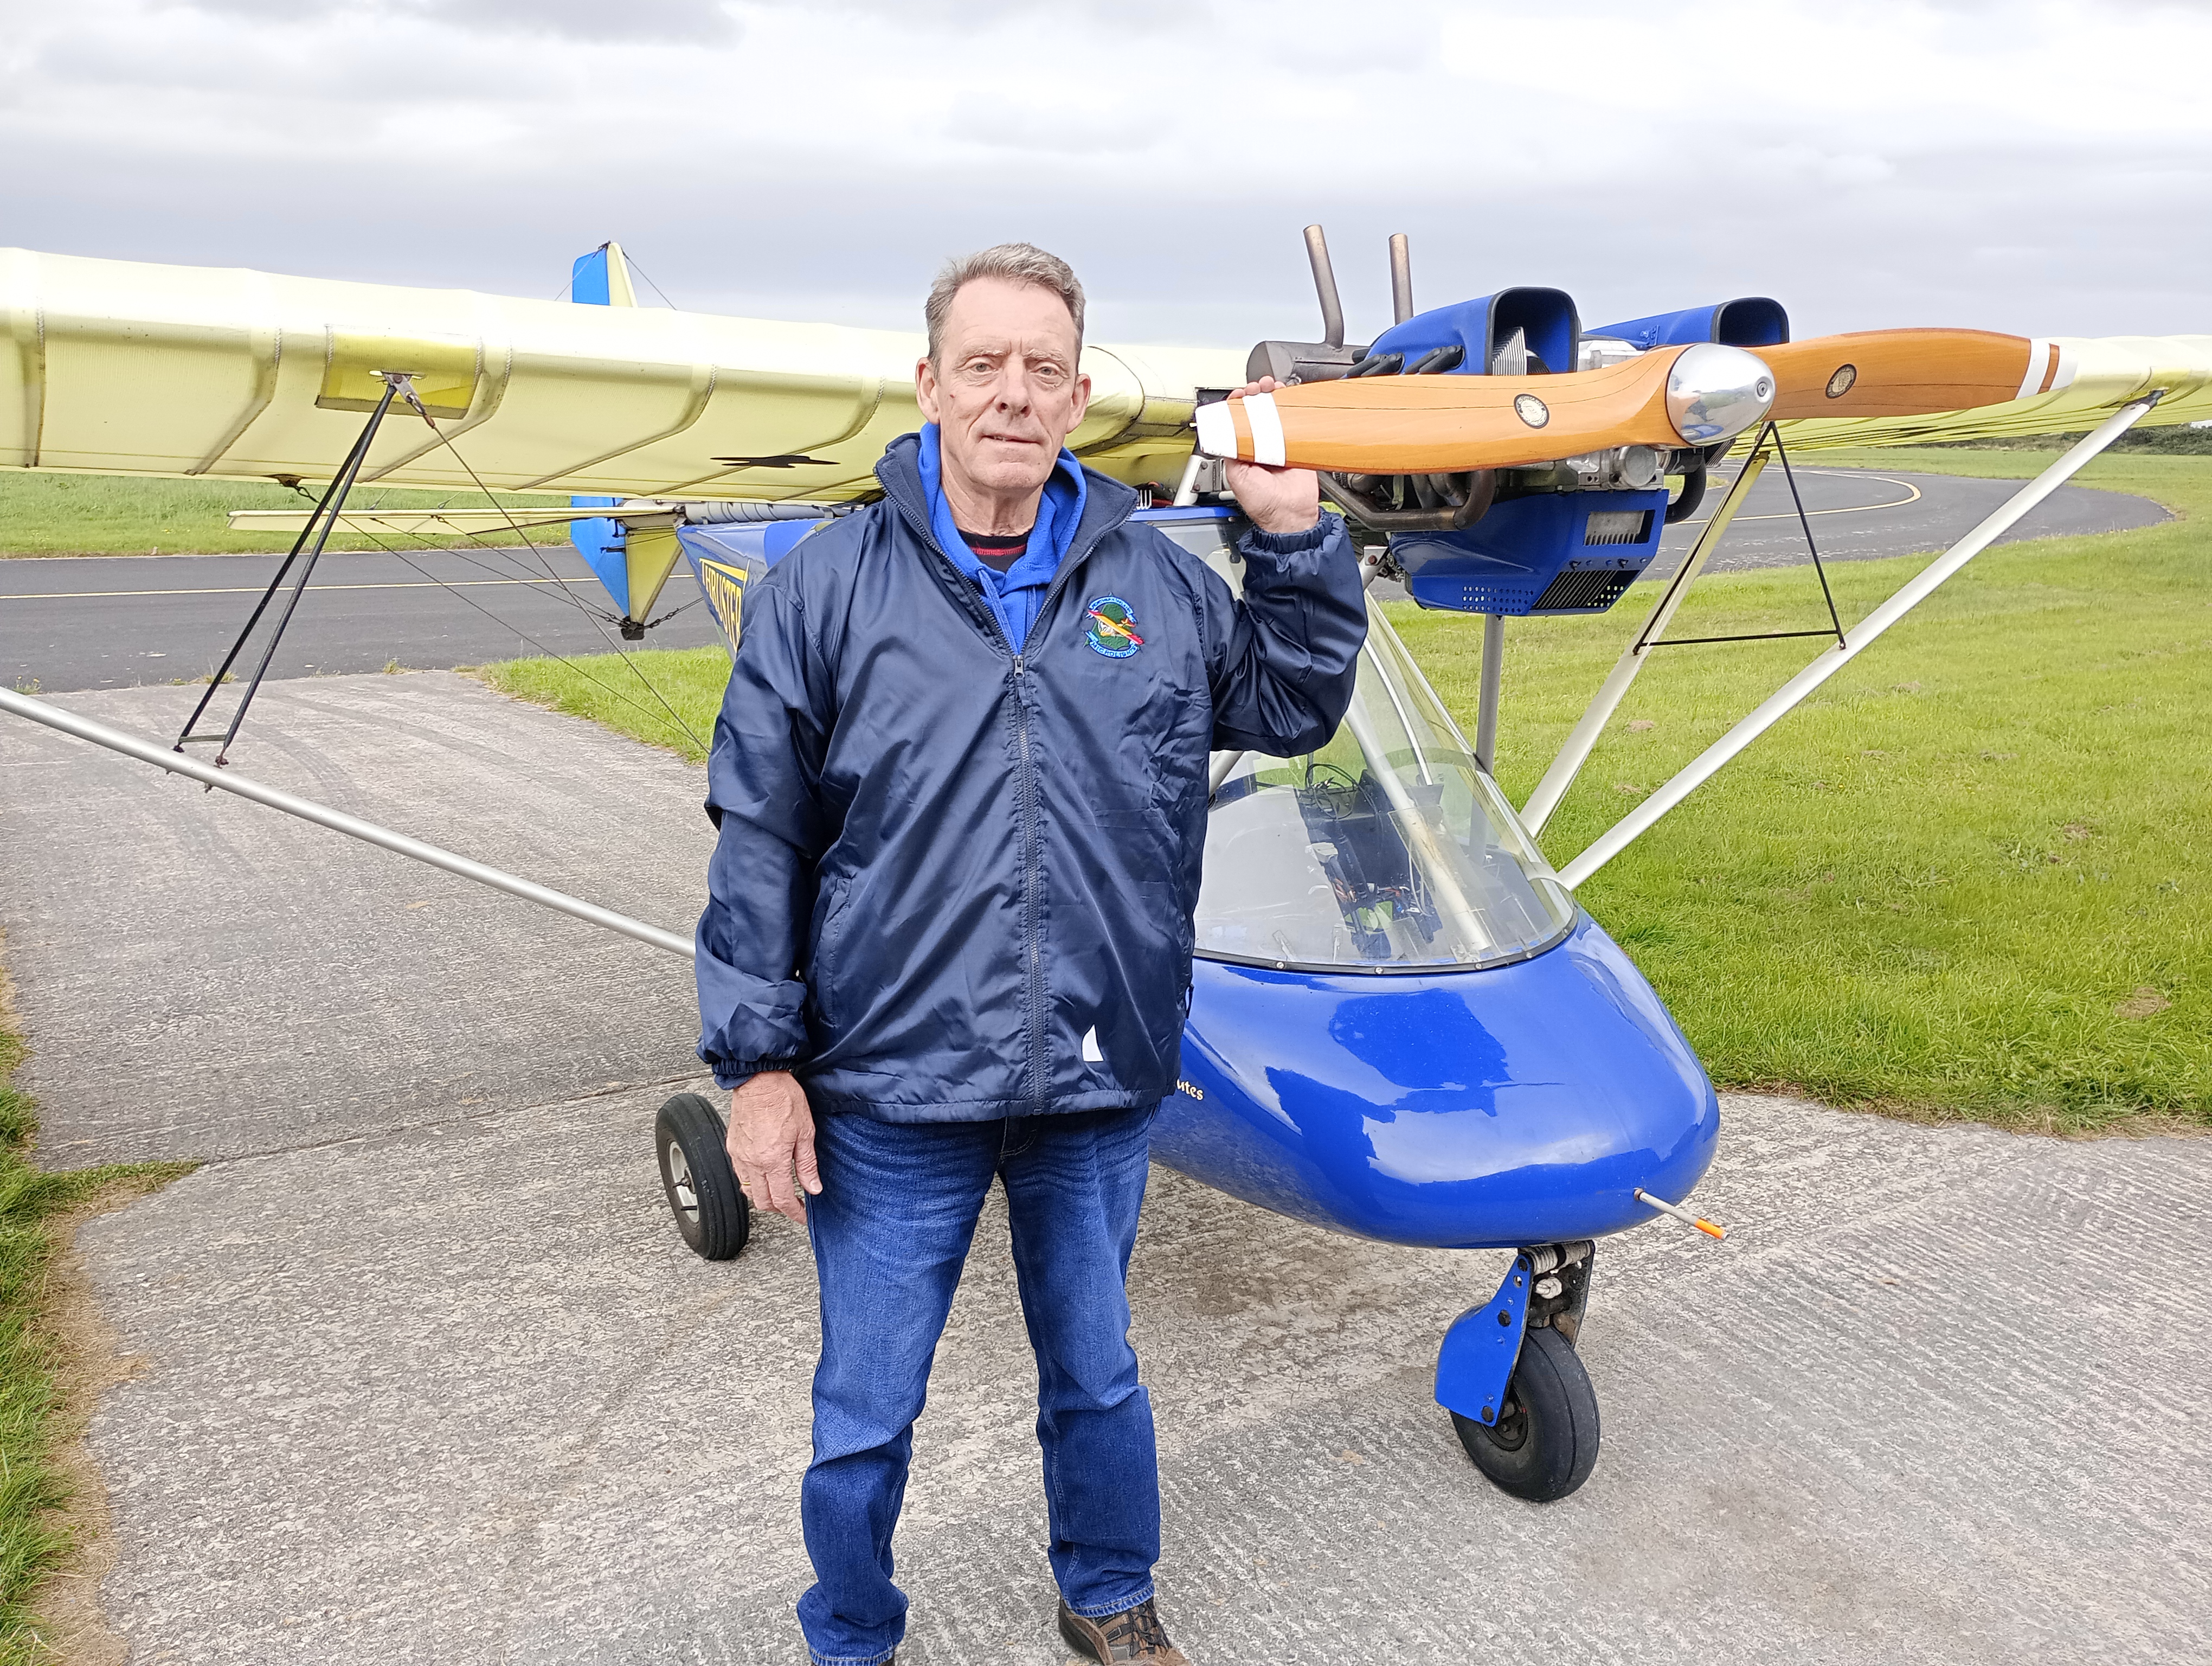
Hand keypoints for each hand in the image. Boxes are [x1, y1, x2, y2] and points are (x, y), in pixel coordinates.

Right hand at [727, 1071, 820, 1223]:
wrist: (759, 1079)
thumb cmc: (783, 1098)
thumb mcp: (805, 1131)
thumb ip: (807, 1163)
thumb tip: (813, 1187)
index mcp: (772, 1160)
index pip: (782, 1199)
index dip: (794, 1213)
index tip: (802, 1216)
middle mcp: (752, 1162)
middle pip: (763, 1201)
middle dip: (779, 1208)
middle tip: (794, 1204)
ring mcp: (739, 1155)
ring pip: (748, 1191)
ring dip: (764, 1196)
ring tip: (780, 1190)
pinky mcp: (733, 1147)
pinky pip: (740, 1174)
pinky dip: (752, 1181)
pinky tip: (764, 1173)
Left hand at [1222, 375, 1321, 536]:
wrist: (1290, 515)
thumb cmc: (1263, 504)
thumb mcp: (1236, 477)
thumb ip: (1230, 453)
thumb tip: (1223, 432)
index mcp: (1243, 453)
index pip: (1237, 423)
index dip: (1236, 407)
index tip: (1237, 397)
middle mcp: (1260, 447)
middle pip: (1256, 414)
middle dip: (1254, 397)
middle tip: (1255, 389)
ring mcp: (1279, 445)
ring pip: (1274, 415)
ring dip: (1271, 398)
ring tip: (1269, 388)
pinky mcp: (1297, 446)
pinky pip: (1294, 423)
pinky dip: (1292, 409)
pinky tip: (1286, 399)